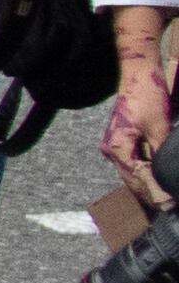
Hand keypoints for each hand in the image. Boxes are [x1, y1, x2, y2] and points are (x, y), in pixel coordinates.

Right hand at [107, 62, 171, 210]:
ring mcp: (114, 145)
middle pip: (132, 180)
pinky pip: (131, 163)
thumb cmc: (148, 97)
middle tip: (168, 207)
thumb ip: (163, 155)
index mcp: (119, 148)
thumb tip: (169, 176)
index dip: (156, 194)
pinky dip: (144, 173)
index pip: (139, 179)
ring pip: (131, 173)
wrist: (138, 74)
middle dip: (151, 194)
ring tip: (164, 198)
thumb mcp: (161, 129)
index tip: (169, 206)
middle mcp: (112, 149)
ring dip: (147, 185)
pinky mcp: (120, 140)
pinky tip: (155, 179)